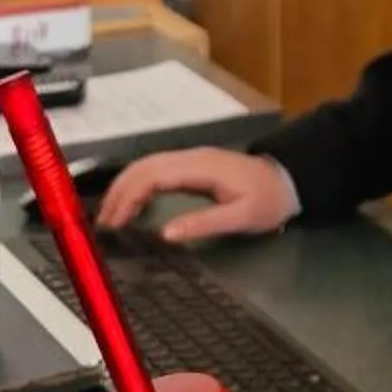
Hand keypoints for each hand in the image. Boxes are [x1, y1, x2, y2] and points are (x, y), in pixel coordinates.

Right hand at [96, 148, 296, 242]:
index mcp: (200, 167)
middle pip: (142, 167)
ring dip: (124, 189)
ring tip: (111, 218)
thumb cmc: (268, 200)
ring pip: (146, 166)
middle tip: (103, 225)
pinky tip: (132, 206)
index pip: (152, 175)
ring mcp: (190, 159)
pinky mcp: (191, 166)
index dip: (128, 197)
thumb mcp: (242, 217)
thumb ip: (204, 223)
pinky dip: (137, 186)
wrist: (288, 180)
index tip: (112, 223)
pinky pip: (156, 171)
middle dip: (118, 193)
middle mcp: (191, 157)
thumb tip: (164, 234)